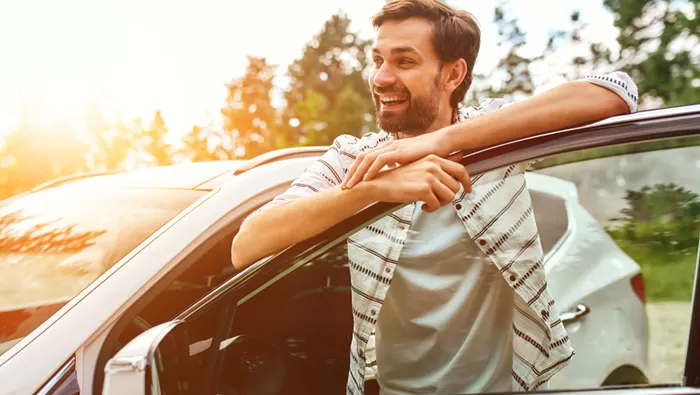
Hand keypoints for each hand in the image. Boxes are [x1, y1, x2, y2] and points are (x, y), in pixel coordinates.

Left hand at [341, 131, 458, 188]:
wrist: (441, 143)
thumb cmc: (427, 154)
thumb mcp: (408, 162)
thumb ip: (398, 168)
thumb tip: (392, 177)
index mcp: (387, 148)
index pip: (365, 158)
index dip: (355, 170)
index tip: (350, 183)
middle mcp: (386, 146)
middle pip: (361, 158)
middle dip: (351, 173)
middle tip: (344, 186)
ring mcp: (392, 147)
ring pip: (367, 159)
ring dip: (357, 173)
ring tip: (351, 185)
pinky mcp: (399, 151)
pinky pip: (380, 160)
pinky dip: (371, 170)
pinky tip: (366, 179)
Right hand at [365, 154, 470, 211]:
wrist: (379, 184)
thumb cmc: (398, 179)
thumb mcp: (418, 169)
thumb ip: (436, 171)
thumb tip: (454, 179)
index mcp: (433, 159)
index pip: (460, 170)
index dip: (467, 182)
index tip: (468, 190)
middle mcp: (433, 165)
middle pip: (455, 187)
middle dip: (448, 197)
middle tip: (437, 200)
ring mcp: (429, 177)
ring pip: (449, 197)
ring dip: (440, 204)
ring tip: (428, 203)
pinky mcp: (424, 189)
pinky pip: (437, 204)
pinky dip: (431, 208)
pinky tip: (423, 206)